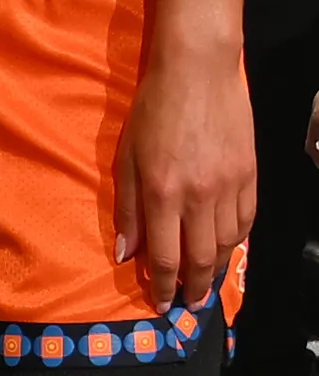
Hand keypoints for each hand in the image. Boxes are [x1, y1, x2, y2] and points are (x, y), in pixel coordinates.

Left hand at [118, 41, 253, 309]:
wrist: (199, 71)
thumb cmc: (153, 110)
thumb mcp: (127, 157)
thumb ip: (126, 209)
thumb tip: (126, 254)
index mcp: (162, 193)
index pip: (165, 257)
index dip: (163, 287)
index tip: (161, 304)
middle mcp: (198, 196)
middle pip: (200, 259)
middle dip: (193, 289)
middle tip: (188, 305)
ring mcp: (229, 186)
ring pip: (227, 244)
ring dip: (216, 269)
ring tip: (206, 283)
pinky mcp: (250, 174)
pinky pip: (246, 220)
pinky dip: (235, 241)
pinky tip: (226, 248)